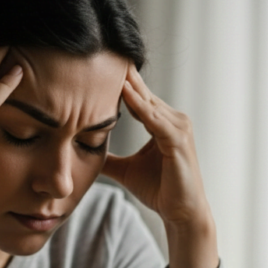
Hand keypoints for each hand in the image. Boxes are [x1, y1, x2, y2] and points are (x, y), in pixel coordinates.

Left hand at [103, 66, 218, 267]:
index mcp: (161, 122)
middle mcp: (173, 119)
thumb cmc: (160, 190)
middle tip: (98, 53)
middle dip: (121, 76)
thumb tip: (85, 153)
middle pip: (141, 93)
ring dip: (127, 85)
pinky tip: (124, 92)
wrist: (182, 214)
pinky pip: (155, 118)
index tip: (94, 66)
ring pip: (147, 102)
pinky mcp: (178, 140)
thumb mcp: (126, 170)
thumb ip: (109, 158)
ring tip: (107, 65)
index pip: (136, 97)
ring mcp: (178, 127)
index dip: (117, 83)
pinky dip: (140, 106)